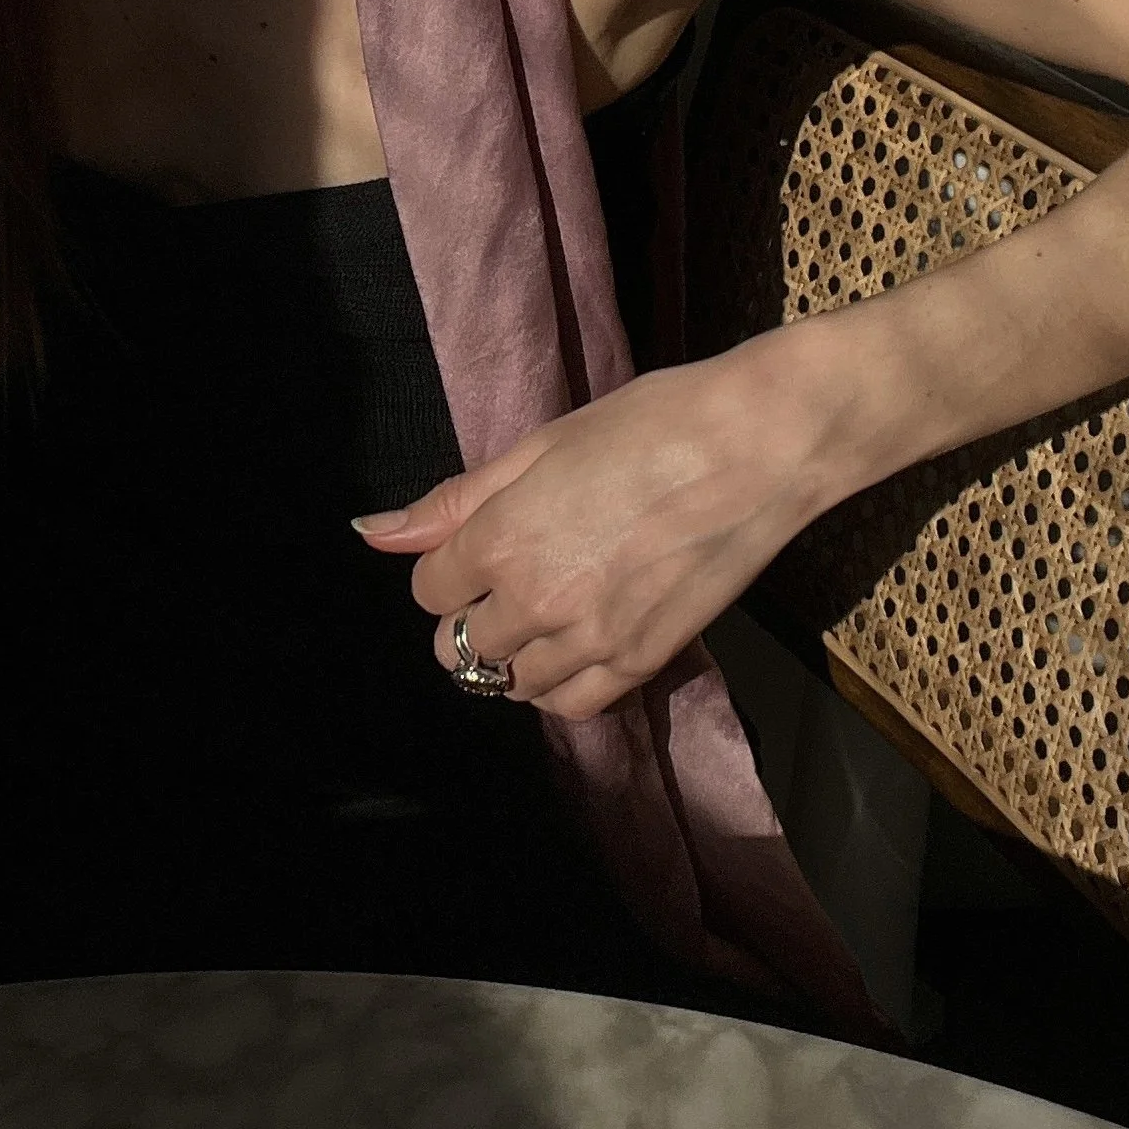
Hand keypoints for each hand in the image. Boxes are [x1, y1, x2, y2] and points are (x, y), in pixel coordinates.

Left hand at [353, 332, 834, 720]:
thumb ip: (455, 499)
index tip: (478, 542)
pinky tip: (574, 647)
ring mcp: (592, 640)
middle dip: (471, 613)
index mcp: (502, 538)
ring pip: (511, 683)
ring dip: (512, 653)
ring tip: (544, 609)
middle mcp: (536, 601)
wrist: (759, 445)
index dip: (446, 565)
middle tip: (510, 575)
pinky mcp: (644, 662)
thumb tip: (369, 530)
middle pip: (460, 645)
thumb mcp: (542, 445)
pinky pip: (573, 705)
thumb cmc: (651, 423)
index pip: (430, 587)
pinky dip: (560, 686)